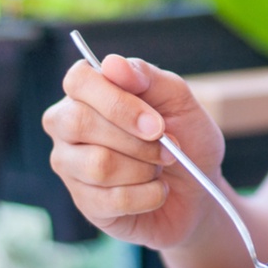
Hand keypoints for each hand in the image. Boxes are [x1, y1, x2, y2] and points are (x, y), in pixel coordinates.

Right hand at [41, 55, 225, 249]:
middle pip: (79, 123)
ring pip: (97, 165)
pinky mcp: (86, 203)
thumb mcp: (178, 99)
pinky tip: (157, 190)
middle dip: (136, 140)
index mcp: (88, 92)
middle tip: (169, 147)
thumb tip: (112, 64)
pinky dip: (148, 195)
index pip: (78, 80)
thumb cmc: (185, 136)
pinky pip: (112, 200)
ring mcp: (71, 166)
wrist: (198, 188)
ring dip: (145, 169)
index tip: (156, 123)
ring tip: (162, 167)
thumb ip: (147, 77)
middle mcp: (68, 126)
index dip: (117, 102)